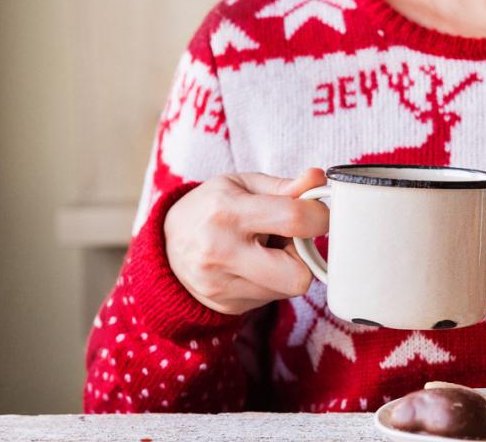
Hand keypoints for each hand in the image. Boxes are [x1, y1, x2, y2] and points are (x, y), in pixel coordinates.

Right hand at [164, 168, 327, 314]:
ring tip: (266, 251)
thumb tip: (318, 179)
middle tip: (292, 241)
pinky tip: (254, 266)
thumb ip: (284, 185)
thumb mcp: (242, 184)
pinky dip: (273, 282)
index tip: (317, 214)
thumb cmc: (212, 208)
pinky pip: (273, 298)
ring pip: (289, 289)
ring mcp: (222, 285)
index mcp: (228, 212)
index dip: (320, 216)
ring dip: (289, 269)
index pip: (294, 219)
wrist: (166, 246)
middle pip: (299, 276)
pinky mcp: (226, 305)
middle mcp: (222, 252)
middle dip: (306, 257)